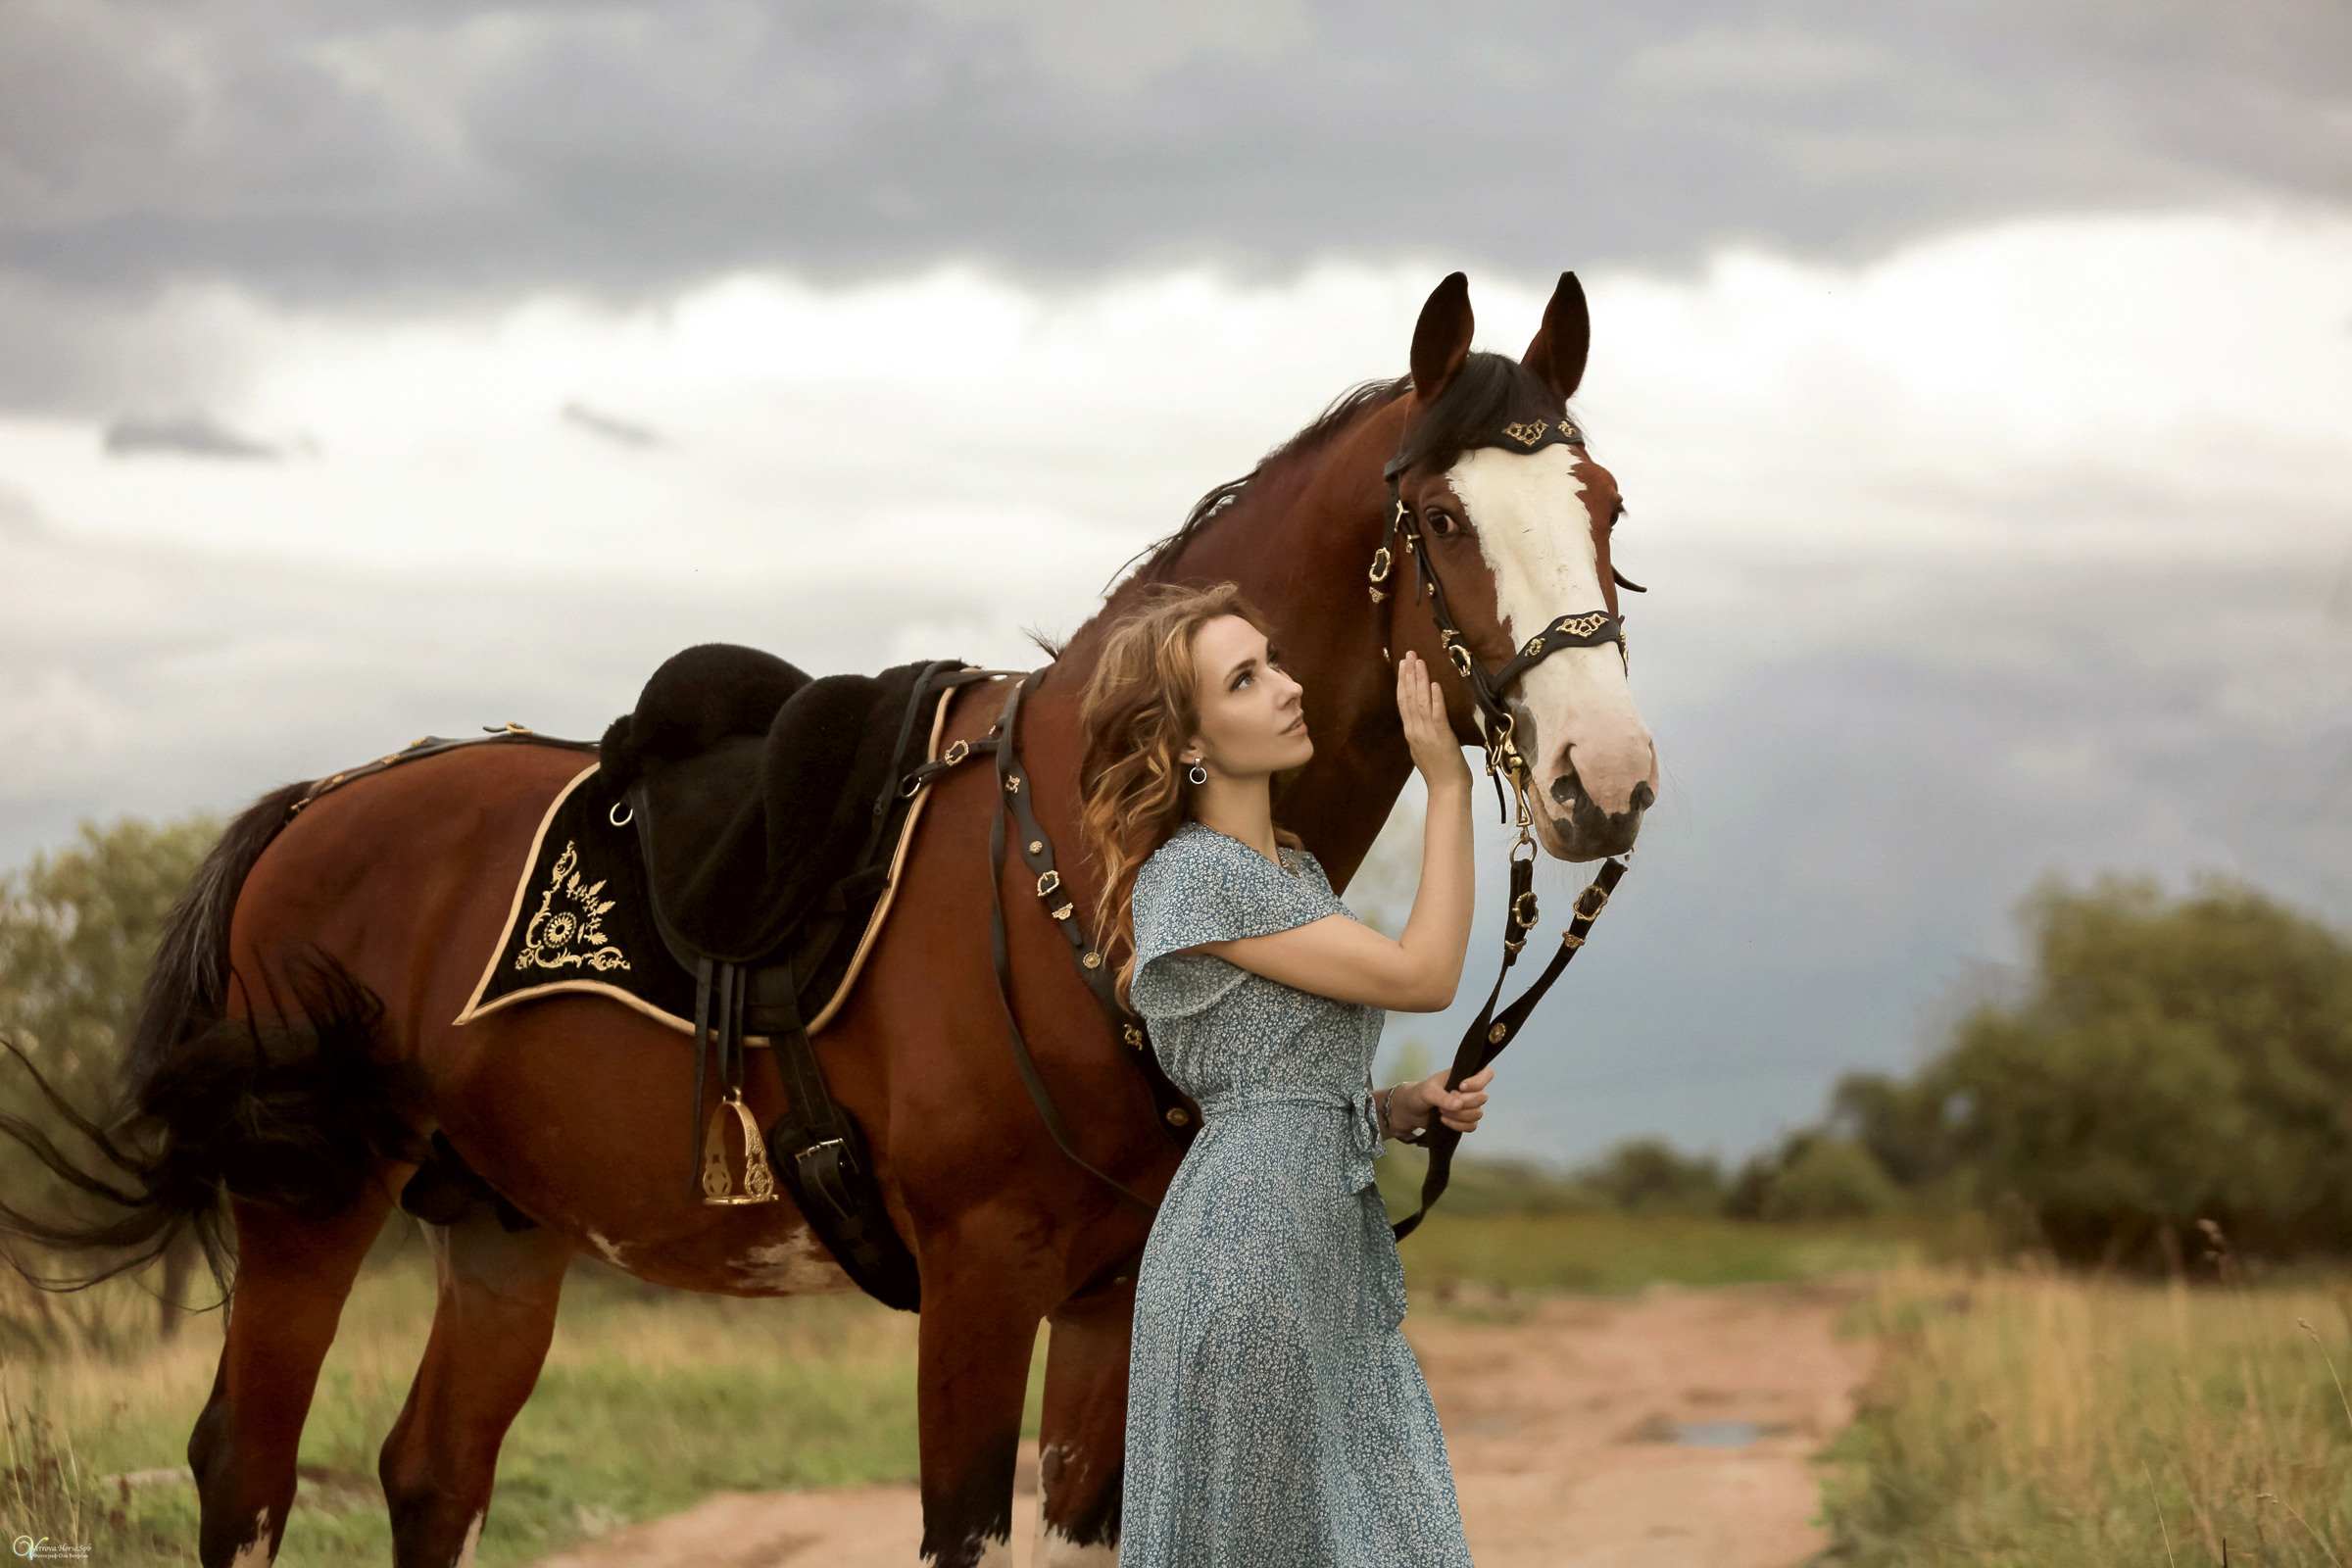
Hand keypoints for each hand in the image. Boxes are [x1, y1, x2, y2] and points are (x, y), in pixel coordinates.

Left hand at [1396, 1063, 1493, 1135]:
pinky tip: (1444, 1121)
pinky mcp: (1465, 1120)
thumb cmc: (1420, 1093)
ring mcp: (1470, 1106)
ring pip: (1478, 1113)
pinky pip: (1472, 1126)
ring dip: (1458, 1115)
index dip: (1478, 1082)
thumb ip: (1442, 1097)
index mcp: (1464, 1075)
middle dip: (1463, 1102)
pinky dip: (1458, 1125)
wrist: (1412, 1110)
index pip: (1486, 1073)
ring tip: (1441, 1112)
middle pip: (1483, 1097)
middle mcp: (1471, 1090)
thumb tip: (1459, 1105)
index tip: (1461, 1087)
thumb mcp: (1428, 1091)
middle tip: (1443, 1102)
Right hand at [1397, 651, 1471, 792]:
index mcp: (1410, 733)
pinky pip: (1436, 713)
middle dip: (1408, 674)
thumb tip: (1421, 717)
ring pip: (1419, 702)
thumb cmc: (1439, 772)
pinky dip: (1434, 698)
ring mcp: (1426, 733)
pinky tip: (1433, 684)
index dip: (1402, 682)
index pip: (1403, 702)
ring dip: (1419, 680)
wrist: (1447, 789)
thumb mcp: (1424, 749)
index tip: (1403, 665)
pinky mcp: (1441, 736)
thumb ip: (1421, 732)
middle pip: (1408, 698)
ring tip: (1419, 662)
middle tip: (1408, 654)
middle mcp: (1415, 730)